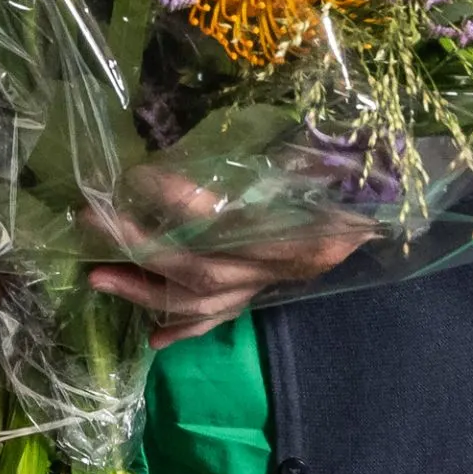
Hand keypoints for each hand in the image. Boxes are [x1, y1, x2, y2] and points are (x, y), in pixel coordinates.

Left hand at [83, 169, 370, 344]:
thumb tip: (217, 132)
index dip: (176, 198)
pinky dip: (184, 328)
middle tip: (90, 223)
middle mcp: (276, 262)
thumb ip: (275, 151)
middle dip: (139, 248)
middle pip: (197, 266)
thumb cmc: (343, 169)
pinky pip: (220, 318)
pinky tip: (152, 341)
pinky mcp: (262, 293)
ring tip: (97, 278)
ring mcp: (266, 283)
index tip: (136, 174)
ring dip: (144, 290)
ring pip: (199, 300)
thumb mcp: (311, 150)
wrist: (381, 208)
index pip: (222, 215)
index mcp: (293, 221)